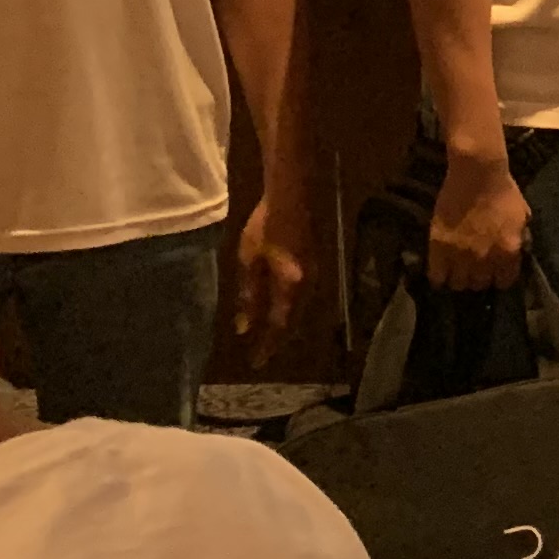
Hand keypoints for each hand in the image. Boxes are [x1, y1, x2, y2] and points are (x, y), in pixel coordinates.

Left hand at [232, 196, 305, 353]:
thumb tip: (244, 326)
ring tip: (268, 336)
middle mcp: (307, 286)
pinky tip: (278, 309)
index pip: (279, 326)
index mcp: (291, 287)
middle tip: (262, 353)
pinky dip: (288, 310)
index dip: (268, 345)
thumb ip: (249, 295)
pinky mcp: (313, 265)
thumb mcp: (250, 261)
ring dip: (283, 326)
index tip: (256, 363)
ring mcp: (313, 275)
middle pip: (293, 322)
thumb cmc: (265, 227)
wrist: (292, 195)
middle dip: (277, 339)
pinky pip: (301, 298)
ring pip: (299, 311)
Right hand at [425, 149, 530, 293]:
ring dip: (458, 278)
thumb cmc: (504, 191)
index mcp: (509, 251)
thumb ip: (519, 238)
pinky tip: (440, 270)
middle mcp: (486, 259)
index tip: (494, 273)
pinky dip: (438, 277)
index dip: (499, 278)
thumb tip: (517, 251)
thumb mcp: (522, 216)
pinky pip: (437, 276)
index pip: (505, 282)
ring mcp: (461, 256)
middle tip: (474, 269)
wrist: (477, 174)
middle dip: (478, 278)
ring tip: (456, 270)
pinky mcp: (439, 249)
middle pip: (480, 285)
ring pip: (458, 284)